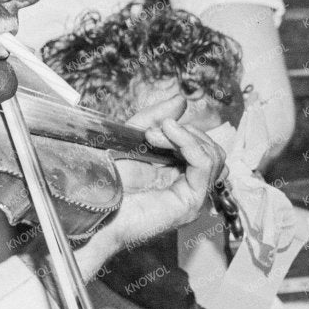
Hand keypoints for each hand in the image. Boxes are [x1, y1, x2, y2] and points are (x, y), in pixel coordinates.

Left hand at [75, 118, 225, 276]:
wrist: (95, 207)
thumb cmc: (109, 181)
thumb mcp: (133, 138)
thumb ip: (156, 118)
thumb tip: (182, 101)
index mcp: (178, 174)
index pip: (202, 147)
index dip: (185, 132)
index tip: (154, 128)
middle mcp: (189, 187)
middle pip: (212, 150)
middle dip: (187, 133)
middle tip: (154, 132)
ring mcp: (192, 197)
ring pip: (213, 156)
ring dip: (187, 137)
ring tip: (157, 135)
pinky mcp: (191, 203)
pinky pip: (205, 166)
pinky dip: (190, 145)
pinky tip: (169, 135)